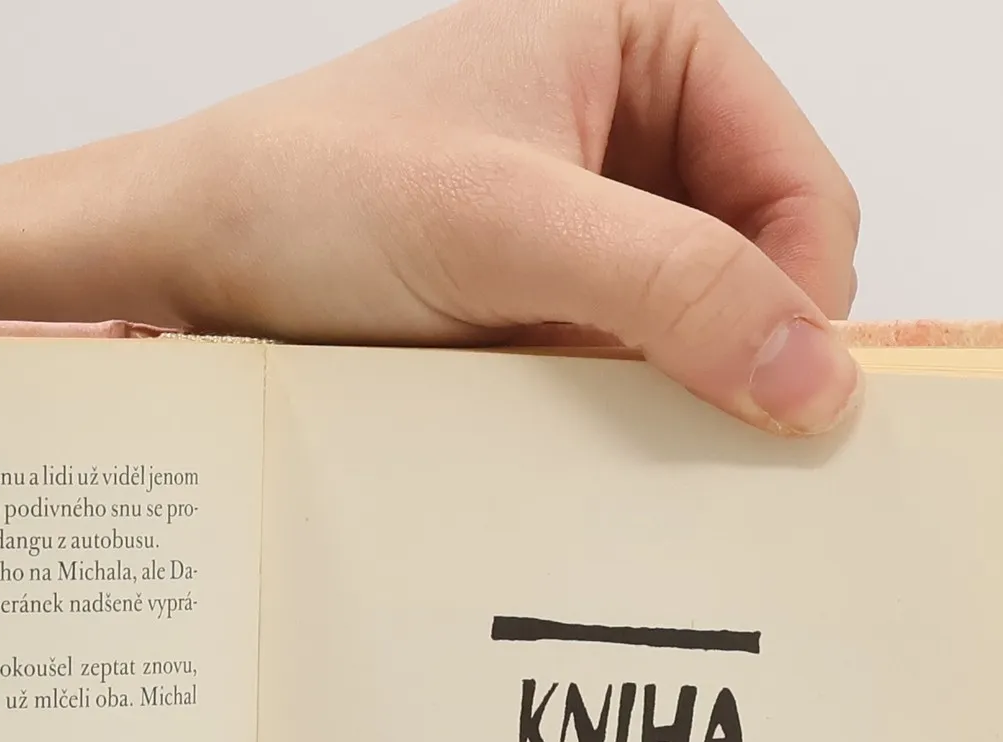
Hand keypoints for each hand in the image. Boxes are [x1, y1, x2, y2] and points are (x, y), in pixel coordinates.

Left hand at [148, 0, 862, 432]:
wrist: (185, 256)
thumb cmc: (313, 195)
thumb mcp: (504, 227)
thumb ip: (669, 285)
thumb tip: (818, 376)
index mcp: (654, 41)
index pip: (801, 186)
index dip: (801, 299)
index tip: (779, 406)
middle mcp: (635, 125)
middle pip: (760, 264)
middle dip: (734, 350)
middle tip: (697, 439)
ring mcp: (591, 219)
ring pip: (698, 327)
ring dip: (674, 392)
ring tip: (617, 435)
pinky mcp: (546, 297)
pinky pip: (628, 365)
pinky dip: (620, 412)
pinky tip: (578, 437)